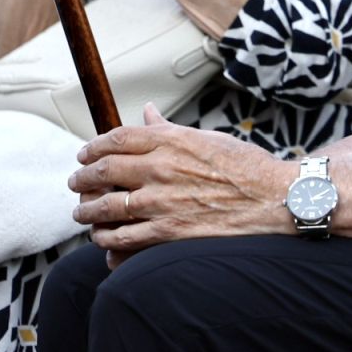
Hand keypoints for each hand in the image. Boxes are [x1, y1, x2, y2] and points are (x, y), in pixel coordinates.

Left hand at [70, 103, 295, 262]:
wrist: (275, 199)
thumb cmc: (247, 167)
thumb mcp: (208, 138)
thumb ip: (170, 129)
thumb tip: (147, 112)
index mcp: (171, 140)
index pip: (117, 139)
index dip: (94, 147)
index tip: (85, 154)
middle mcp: (161, 168)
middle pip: (103, 170)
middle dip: (82, 178)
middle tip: (76, 182)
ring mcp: (162, 202)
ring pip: (105, 207)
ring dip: (87, 211)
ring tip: (82, 212)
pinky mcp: (168, 232)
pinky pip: (122, 238)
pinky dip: (106, 240)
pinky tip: (103, 239)